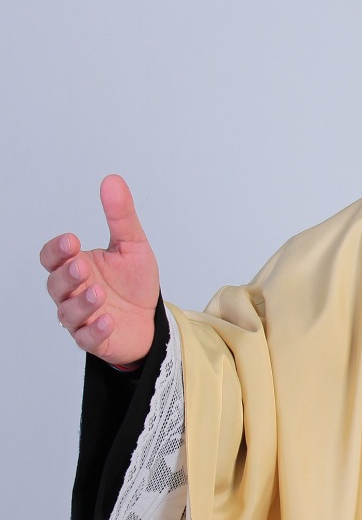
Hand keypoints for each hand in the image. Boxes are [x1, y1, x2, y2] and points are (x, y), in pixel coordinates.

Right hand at [40, 175, 160, 366]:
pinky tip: (107, 321)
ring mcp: (81, 317)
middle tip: (82, 267)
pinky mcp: (94, 339)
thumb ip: (121, 216)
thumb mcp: (133, 246)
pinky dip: (95, 330)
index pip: (53, 257)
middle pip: (55, 284)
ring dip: (81, 302)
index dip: (57, 250)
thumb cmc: (134, 283)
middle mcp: (73, 291)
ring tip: (98, 293)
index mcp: (77, 265)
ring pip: (68, 312)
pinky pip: (86, 337)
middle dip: (66, 275)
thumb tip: (112, 181)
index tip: (72, 241)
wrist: (151, 319)